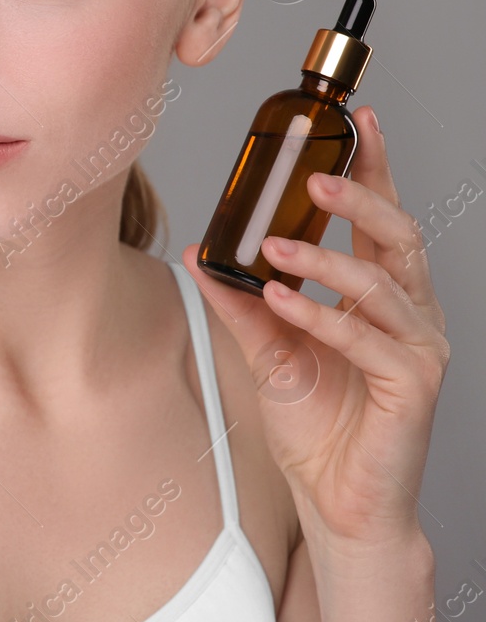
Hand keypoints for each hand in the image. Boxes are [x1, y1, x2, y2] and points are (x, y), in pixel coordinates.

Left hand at [181, 104, 449, 551]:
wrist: (337, 501)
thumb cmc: (315, 426)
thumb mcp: (267, 352)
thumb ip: (241, 303)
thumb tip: (203, 253)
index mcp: (382, 297)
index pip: (382, 220)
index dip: (375, 168)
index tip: (356, 121)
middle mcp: (410, 315)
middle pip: (397, 237)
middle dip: (360, 198)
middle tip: (314, 175)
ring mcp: (418, 350)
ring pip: (382, 284)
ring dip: (325, 259)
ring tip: (274, 248)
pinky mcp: (413, 387)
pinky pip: (368, 340)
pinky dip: (323, 316)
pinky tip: (283, 301)